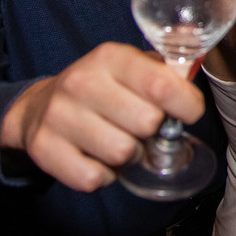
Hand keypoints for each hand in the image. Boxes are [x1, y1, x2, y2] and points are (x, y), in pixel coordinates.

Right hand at [0, 42, 205, 191]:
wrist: (40, 107)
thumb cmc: (103, 88)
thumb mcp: (132, 66)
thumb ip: (168, 68)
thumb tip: (194, 65)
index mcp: (110, 57)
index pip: (162, 85)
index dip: (187, 105)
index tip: (189, 112)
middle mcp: (81, 81)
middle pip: (147, 123)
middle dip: (153, 130)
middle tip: (141, 126)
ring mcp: (59, 116)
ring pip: (122, 153)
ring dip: (129, 155)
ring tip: (119, 139)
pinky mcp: (44, 149)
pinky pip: (94, 178)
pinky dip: (104, 176)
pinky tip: (98, 158)